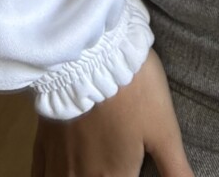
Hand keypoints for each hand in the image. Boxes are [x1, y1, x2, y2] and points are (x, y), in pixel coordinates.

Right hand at [31, 49, 194, 176]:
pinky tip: (60, 172)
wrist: (92, 54)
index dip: (128, 176)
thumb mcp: (165, 130)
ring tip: (94, 167)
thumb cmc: (134, 92)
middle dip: (106, 175)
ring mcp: (58, 165)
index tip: (132, 168)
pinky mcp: (42, 145)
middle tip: (114, 163)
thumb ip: (176, 170)